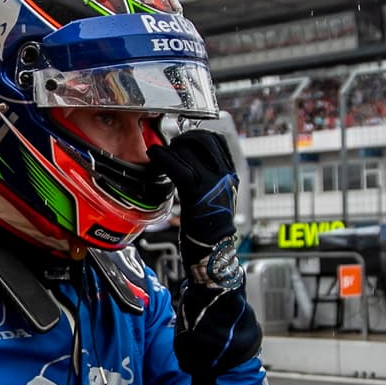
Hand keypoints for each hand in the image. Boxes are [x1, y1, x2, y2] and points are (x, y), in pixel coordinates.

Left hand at [147, 130, 239, 286]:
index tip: (184, 139)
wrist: (214, 249)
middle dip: (183, 139)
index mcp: (230, 174)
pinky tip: (155, 155)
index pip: (216, 141)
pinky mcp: (196, 194)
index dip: (196, 135)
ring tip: (160, 153)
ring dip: (170, 148)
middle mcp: (224, 175)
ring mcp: (211, 183)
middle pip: (203, 141)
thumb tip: (191, 162)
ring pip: (188, 152)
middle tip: (171, 146)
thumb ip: (209, 178)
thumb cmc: (210, 227)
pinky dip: (164, 158)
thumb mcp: (216, 196)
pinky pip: (179, 169)